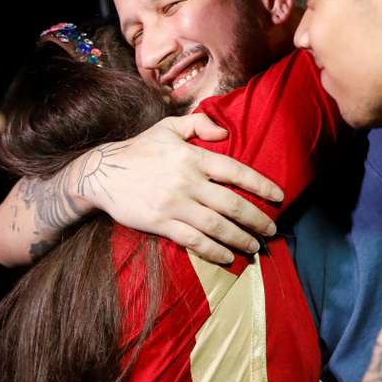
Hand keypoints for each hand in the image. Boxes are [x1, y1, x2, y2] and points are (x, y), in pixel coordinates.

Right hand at [89, 113, 283, 263]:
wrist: (102, 173)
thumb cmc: (138, 149)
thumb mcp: (168, 128)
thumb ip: (198, 125)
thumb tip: (225, 133)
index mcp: (192, 157)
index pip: (235, 171)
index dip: (260, 184)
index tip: (278, 196)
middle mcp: (187, 181)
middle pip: (231, 204)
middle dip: (256, 219)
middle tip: (272, 230)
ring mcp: (174, 204)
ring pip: (216, 225)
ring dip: (239, 238)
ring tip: (254, 247)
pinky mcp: (161, 223)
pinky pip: (193, 240)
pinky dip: (213, 250)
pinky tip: (226, 257)